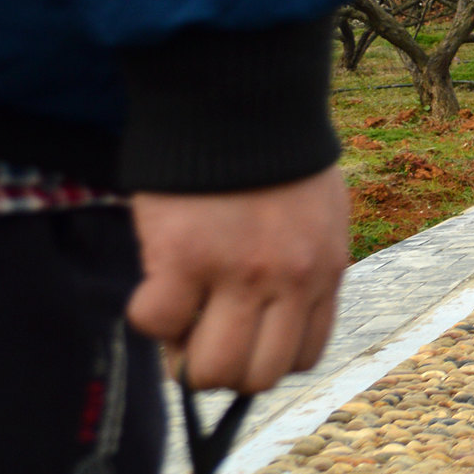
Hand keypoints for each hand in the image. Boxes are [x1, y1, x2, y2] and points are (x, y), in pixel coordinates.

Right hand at [126, 167, 349, 393]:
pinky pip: (158, 323)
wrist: (240, 97)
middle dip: (222, 368)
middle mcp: (291, 280)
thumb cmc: (272, 154)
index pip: (304, 356)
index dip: (262, 356)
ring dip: (184, 355)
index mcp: (325, 270)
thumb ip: (304, 265)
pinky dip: (148, 316)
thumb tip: (268, 317)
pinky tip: (152, 283)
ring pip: (212, 369)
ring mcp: (239, 273)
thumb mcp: (317, 215)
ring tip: (176, 314)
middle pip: (258, 376)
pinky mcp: (185, 257)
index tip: (237, 335)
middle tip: (197, 332)